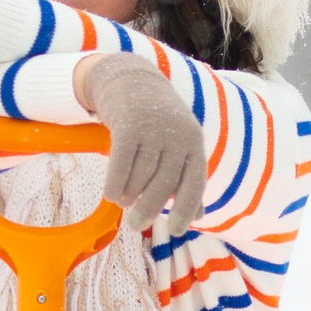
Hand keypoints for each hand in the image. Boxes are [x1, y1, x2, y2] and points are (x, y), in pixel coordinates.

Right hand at [75, 54, 206, 238]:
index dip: (186, 209)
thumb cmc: (158, 121)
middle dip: (149, 210)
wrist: (131, 78)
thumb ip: (188, 178)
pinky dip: (115, 185)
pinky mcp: (128, 124)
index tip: (175, 232)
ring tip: (124, 203)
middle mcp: (177, 135)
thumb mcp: (180, 144)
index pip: (194, 182)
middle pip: (163, 183)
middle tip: (136, 226)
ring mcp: (153, 129)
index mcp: (194, 142)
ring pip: (140, 176)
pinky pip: (120, 165)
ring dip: (130, 197)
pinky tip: (112, 195)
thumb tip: (198, 217)